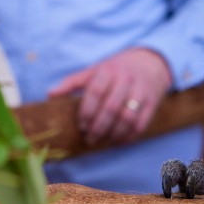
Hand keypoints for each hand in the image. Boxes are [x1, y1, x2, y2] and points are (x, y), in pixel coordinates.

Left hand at [48, 47, 172, 146]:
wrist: (150, 62)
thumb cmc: (116, 69)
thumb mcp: (94, 70)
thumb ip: (73, 82)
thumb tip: (50, 95)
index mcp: (108, 70)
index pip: (95, 92)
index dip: (87, 112)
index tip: (81, 126)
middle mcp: (126, 79)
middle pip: (111, 108)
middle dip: (99, 127)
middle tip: (90, 139)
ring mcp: (141, 91)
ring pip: (127, 118)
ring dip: (114, 134)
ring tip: (103, 141)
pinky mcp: (152, 102)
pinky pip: (141, 123)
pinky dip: (130, 136)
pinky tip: (119, 141)